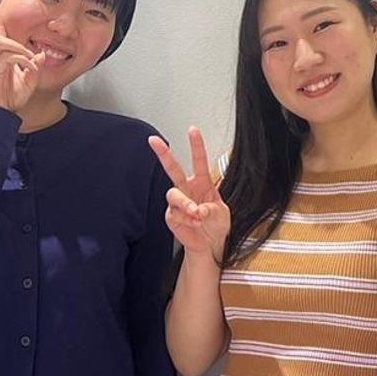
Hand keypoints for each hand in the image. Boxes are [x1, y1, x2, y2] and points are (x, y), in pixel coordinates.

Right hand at [0, 0, 38, 112]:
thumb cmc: (10, 99)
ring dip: (16, 45)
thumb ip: (34, 67)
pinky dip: (21, 59)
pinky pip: (8, 57)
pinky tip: (28, 68)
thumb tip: (40, 56)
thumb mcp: (29, 81)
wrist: (0, 116)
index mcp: (1, 54)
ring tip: (28, 57)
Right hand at [150, 128, 230, 265]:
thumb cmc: (216, 225)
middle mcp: (187, 189)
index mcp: (202, 183)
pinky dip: (187, 220)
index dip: (196, 145)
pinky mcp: (172, 216)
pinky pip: (174, 214)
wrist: (210, 245)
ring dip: (186, 204)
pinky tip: (195, 223)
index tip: (192, 130)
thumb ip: (212, 210)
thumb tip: (199, 209)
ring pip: (173, 194)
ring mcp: (178, 203)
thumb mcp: (222, 214)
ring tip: (197, 214)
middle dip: (163, 154)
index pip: (199, 160)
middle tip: (155, 141)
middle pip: (173, 169)